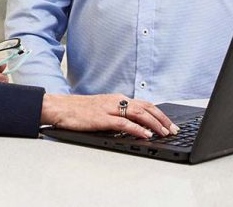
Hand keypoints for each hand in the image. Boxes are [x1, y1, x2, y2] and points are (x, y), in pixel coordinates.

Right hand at [40, 94, 177, 138]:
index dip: (160, 114)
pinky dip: (137, 128)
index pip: (145, 104)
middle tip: (174, 130)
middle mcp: (116, 101)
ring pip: (139, 113)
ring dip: (154, 124)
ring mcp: (109, 108)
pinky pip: (124, 123)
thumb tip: (134, 125)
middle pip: (146, 107)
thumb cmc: (77, 110)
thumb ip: (117, 115)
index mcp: (117, 99)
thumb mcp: (101, 109)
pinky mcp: (101, 118)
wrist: (58, 107)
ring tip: (164, 133)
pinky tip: (146, 134)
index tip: (170, 124)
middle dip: (163, 119)